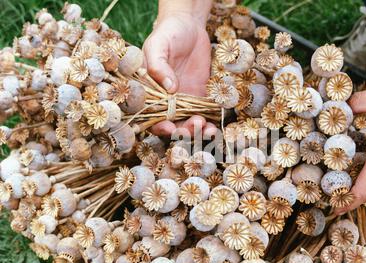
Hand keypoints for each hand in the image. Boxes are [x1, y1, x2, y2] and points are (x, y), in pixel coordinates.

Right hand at [143, 9, 216, 137]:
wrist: (190, 26)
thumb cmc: (168, 34)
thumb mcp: (158, 45)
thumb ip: (158, 65)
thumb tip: (169, 88)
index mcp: (150, 92)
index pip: (151, 116)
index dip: (159, 126)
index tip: (170, 127)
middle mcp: (166, 101)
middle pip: (173, 126)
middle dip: (184, 132)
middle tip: (195, 125)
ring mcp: (184, 102)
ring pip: (189, 125)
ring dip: (198, 132)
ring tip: (208, 129)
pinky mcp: (200, 98)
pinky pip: (205, 116)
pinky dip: (209, 124)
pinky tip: (215, 126)